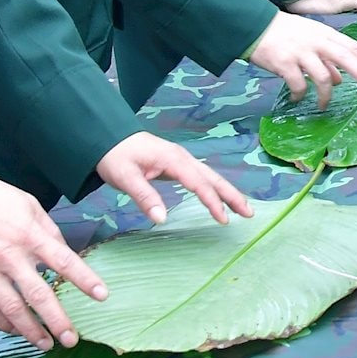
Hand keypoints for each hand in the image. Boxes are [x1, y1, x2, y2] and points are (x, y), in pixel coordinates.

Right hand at [0, 181, 104, 348]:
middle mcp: (11, 257)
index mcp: (30, 236)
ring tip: (45, 344)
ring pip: (12, 309)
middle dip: (57, 320)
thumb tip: (64, 252)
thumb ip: (48, 230)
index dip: (84, 279)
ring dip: (30, 331)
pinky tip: (15, 331)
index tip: (102, 295)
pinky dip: (2, 323)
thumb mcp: (29, 205)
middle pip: (38, 295)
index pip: (64, 261)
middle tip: (71, 339)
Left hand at [94, 133, 253, 230]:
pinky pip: (202, 177)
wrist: (107, 138)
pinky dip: (215, 188)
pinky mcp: (178, 164)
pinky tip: (220, 198)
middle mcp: (183, 158)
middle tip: (249, 213)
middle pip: (213, 177)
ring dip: (227, 192)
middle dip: (232, 195)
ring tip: (243, 209)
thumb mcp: (125, 177)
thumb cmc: (116, 157)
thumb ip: (144, 197)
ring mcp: (182, 160)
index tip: (223, 219)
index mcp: (173, 160)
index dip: (212, 201)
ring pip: (210, 176)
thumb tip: (162, 219)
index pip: (199, 183)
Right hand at [246, 11, 356, 103]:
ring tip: (324, 105)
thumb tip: (340, 79)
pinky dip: (301, 94)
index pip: (352, 46)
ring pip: (323, 77)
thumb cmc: (285, 32)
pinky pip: (299, 84)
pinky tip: (299, 98)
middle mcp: (315, 41)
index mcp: (324, 33)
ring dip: (326, 95)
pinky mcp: (284, 64)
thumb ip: (326, 57)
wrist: (255, 25)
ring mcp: (300, 52)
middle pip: (345, 57)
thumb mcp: (310, 38)